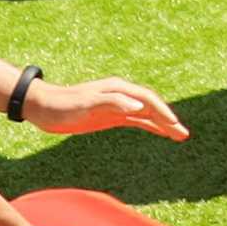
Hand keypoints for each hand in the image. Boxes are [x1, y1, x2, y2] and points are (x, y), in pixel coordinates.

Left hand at [21, 75, 186, 142]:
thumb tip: (140, 107)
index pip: (148, 100)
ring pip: (146, 114)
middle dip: (168, 120)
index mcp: (118, 89)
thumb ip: (114, 103)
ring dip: (162, 124)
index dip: (163, 113)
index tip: (175, 126)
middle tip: (184, 135)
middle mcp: (121, 96)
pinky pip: (135, 120)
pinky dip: (149, 125)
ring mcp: (116, 106)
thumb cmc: (63, 105)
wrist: (42, 107)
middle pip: (151, 106)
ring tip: (179, 136)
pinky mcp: (110, 116)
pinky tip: (158, 132)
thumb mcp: (87, 105)